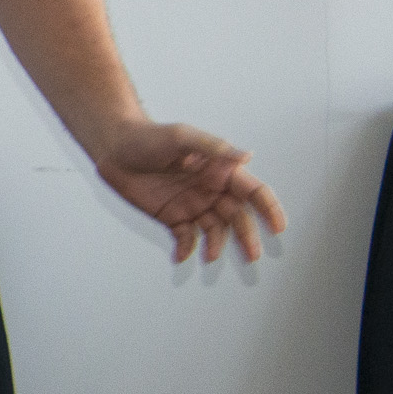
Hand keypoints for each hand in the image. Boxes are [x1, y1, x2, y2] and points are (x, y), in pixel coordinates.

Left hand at [92, 120, 288, 264]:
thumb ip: (213, 148)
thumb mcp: (182, 138)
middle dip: (247, 236)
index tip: (278, 227)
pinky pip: (185, 236)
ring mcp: (192, 205)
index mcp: (220, 171)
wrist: (114, 148)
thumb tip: (246, 156)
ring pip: (215, 230)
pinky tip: (182, 256)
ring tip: (211, 256)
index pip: (253, 192)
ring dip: (217, 245)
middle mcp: (211, 191)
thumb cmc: (149, 137)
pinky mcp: (172, 216)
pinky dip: (186, 248)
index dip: (269, 209)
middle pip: (237, 217)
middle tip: (252, 255)